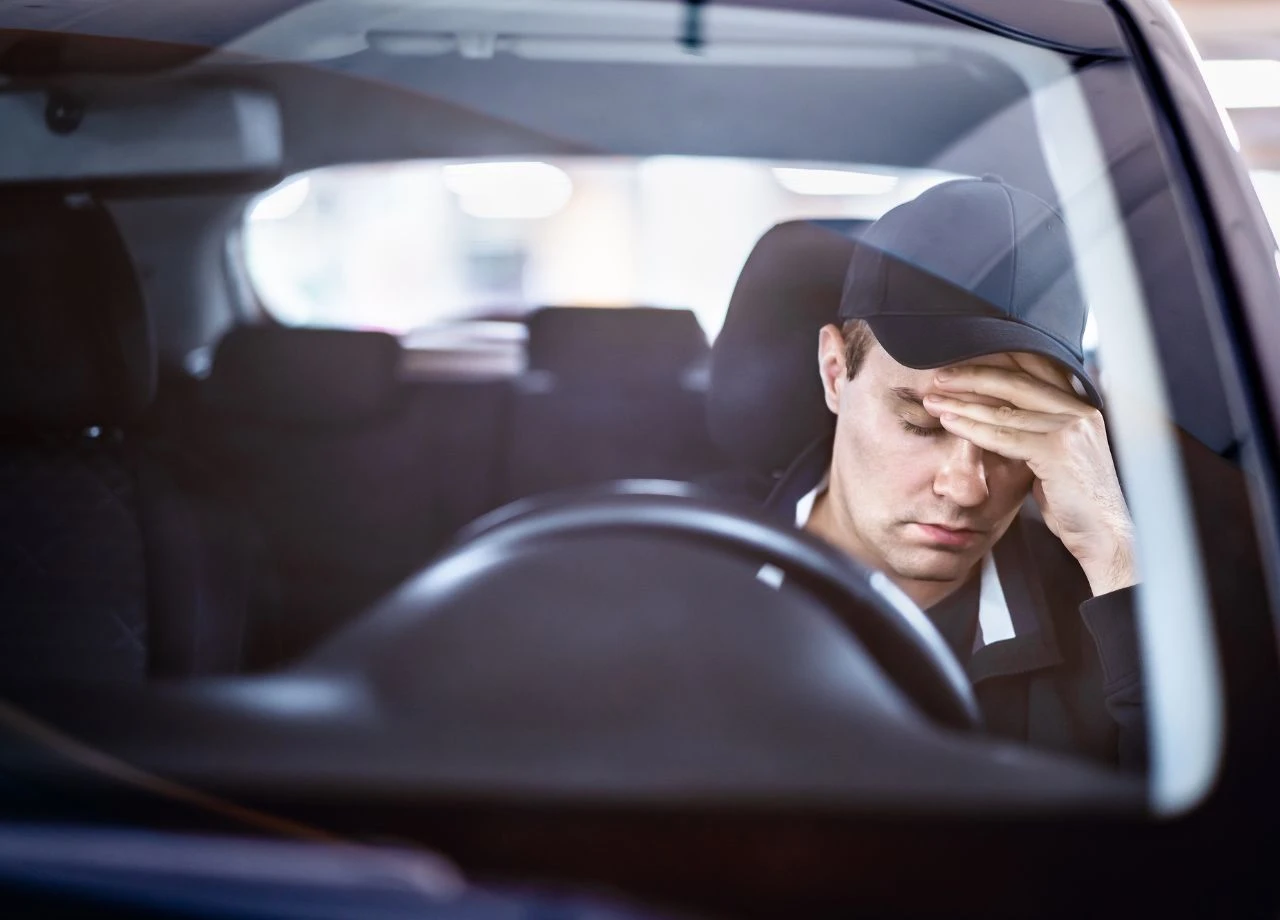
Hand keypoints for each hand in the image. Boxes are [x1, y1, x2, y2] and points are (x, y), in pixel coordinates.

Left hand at [922, 354, 1136, 596]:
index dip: (997, 362)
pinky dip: (973, 429)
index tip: (963, 364)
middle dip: (973, 377)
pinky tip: (950, 423)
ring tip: (934, 401)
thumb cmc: (1075, 501)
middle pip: (1016, 382)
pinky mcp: (1057, 451)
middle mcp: (1080, 410)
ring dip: (963, 404)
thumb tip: (998, 417)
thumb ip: (1034, 431)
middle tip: (940, 377)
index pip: (1035, 370)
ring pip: (1005, 409)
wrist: (1104, 535)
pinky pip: (1005, 436)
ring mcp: (1071, 428)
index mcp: (1081, 406)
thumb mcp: (1056, 455)